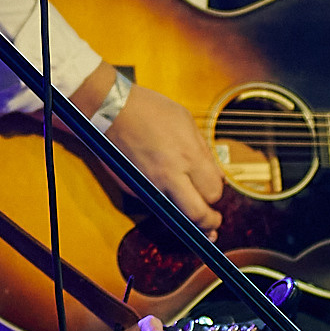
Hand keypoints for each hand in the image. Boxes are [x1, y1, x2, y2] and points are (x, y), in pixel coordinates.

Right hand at [99, 83, 224, 236]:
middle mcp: (170, 175)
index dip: (217, 194)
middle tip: (213, 221)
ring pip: (175, 216)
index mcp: (188, 156)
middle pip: (197, 214)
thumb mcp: (186, 122)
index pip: (213, 192)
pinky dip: (166, 204)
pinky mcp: (134, 188)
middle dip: (209, 222)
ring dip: (188, 219)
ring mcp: (150, 184)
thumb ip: (203, 152)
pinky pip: (156, 203)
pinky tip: (170, 197)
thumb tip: (216, 175)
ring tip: (197, 220)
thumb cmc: (150, 109)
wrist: (112, 109)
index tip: (215, 191)